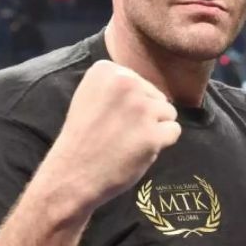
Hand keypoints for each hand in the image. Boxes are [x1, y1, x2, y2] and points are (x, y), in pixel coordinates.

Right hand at [44, 60, 180, 210]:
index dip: (130, 103)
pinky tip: (139, 150)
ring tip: (129, 140)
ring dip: (155, 128)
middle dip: (144, 114)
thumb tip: (149, 88)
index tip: (110, 115)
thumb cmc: (82, 137)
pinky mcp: (153, 133)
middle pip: (156, 96)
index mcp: (106, 70)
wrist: (72, 174)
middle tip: (119, 131)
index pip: (139, 82)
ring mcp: (141, 109)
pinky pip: (173, 131)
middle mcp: (125, 83)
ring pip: (168, 112)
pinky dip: (161, 143)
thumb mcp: (92, 97)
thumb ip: (119, 87)